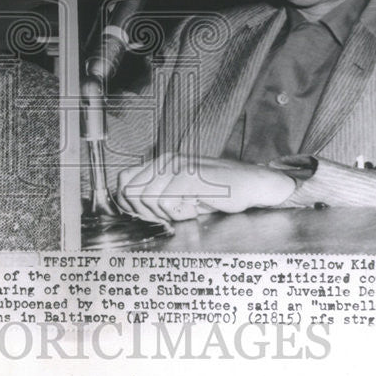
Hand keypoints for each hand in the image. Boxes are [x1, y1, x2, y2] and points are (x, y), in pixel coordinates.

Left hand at [115, 153, 297, 223]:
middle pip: (131, 193)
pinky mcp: (190, 176)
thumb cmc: (218, 192)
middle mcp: (166, 160)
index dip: (130, 204)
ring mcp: (178, 166)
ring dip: (166, 213)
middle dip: (146, 212)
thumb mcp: (182, 193)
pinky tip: (195, 209)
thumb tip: (130, 204)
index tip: (150, 215)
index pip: (124, 181)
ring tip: (187, 209)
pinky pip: (167, 203)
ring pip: (148, 199)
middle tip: (171, 214)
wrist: (252, 185)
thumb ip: (157, 193)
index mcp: (161, 162)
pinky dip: (179, 213)